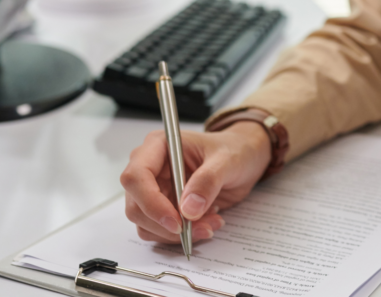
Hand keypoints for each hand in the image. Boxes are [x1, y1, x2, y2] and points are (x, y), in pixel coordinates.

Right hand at [120, 121, 270, 243]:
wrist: (244, 159)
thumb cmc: (234, 150)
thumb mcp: (227, 161)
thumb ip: (208, 181)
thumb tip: (188, 209)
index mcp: (158, 146)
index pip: (136, 177)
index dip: (151, 202)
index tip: (176, 221)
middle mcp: (151, 169)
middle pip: (136, 206)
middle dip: (167, 224)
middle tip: (201, 227)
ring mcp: (154, 190)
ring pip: (147, 224)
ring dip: (177, 233)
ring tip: (210, 222)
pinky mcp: (163, 208)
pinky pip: (160, 231)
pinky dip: (182, 236)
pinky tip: (206, 222)